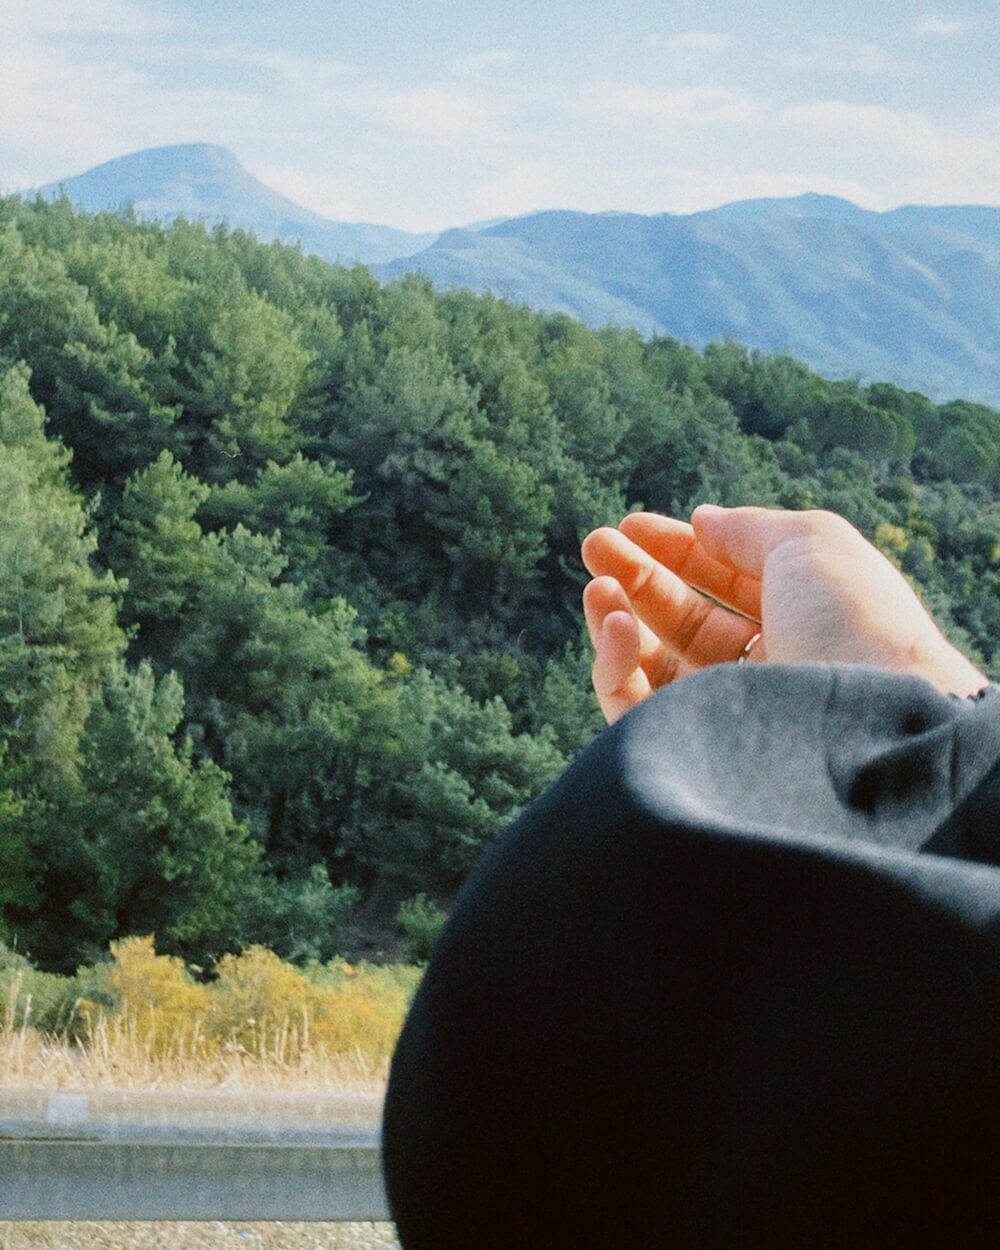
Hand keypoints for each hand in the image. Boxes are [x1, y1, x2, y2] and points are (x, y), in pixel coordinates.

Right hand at [581, 505, 988, 723]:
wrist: (870, 716)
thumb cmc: (852, 620)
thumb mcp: (810, 543)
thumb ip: (747, 529)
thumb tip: (701, 520)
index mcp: (802, 623)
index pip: (727, 585)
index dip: (680, 551)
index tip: (632, 525)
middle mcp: (767, 672)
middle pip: (685, 621)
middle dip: (637, 577)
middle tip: (594, 544)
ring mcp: (730, 716)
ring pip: (653, 667)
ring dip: (616, 618)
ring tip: (597, 587)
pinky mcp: (694, 756)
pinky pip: (636, 710)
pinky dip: (614, 664)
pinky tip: (613, 624)